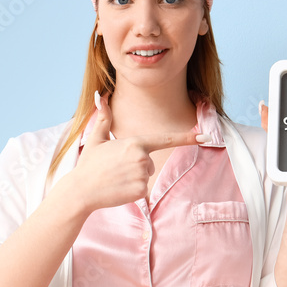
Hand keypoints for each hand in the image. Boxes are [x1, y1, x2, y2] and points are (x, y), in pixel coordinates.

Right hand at [71, 92, 201, 212]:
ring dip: (133, 178)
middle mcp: (141, 157)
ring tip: (115, 178)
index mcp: (135, 142)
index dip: (188, 137)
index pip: (166, 139)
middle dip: (136, 166)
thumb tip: (100, 95)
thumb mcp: (96, 138)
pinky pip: (143, 190)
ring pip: (146, 175)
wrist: (81, 190)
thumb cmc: (89, 164)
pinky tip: (118, 189)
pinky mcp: (140, 191)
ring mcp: (142, 175)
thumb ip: (104, 117)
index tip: (205, 136)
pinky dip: (132, 191)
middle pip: (149, 161)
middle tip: (115, 169)